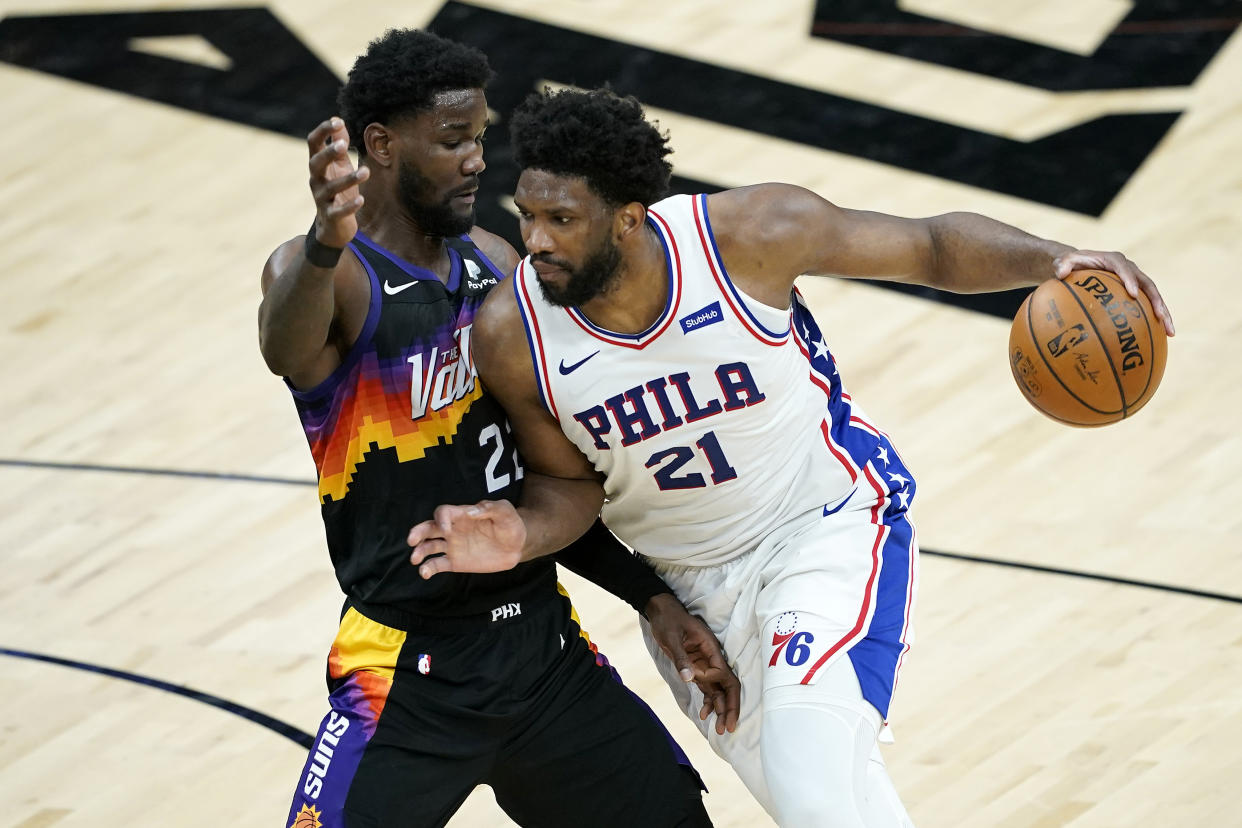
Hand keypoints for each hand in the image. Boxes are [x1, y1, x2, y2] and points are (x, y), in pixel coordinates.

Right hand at [306, 117, 369, 248]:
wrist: (332, 226)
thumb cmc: (337, 190)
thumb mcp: (339, 166)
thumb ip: (339, 146)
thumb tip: (338, 121)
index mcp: (318, 165)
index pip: (313, 144)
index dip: (322, 131)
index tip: (337, 122)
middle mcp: (316, 180)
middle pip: (316, 164)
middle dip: (328, 154)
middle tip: (342, 146)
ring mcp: (322, 199)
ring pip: (330, 188)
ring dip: (348, 179)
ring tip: (366, 172)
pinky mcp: (331, 216)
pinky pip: (338, 211)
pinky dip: (349, 206)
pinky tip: (361, 199)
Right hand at [407, 500, 525, 578]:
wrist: (518, 545)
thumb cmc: (510, 523)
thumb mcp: (505, 511)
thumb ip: (490, 508)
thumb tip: (471, 511)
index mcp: (462, 515)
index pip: (443, 513)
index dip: (441, 519)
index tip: (446, 530)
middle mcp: (453, 530)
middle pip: (429, 528)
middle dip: (418, 532)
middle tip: (411, 540)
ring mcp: (453, 546)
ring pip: (429, 547)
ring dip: (420, 552)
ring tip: (415, 560)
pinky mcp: (455, 562)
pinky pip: (437, 564)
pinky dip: (428, 568)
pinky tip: (424, 573)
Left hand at [644, 593, 740, 734]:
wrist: (660, 611)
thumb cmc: (668, 620)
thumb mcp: (671, 637)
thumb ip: (681, 658)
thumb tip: (690, 678)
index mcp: (711, 648)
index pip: (722, 673)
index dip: (715, 683)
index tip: (696, 680)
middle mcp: (712, 658)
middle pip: (728, 685)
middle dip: (729, 706)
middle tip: (728, 727)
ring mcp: (705, 664)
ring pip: (718, 689)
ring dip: (720, 708)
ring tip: (719, 729)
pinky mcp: (696, 668)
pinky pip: (706, 687)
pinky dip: (707, 701)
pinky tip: (704, 715)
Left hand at [1054, 250, 1174, 336]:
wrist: (1081, 265)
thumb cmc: (1072, 265)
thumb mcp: (1064, 262)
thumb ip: (1062, 265)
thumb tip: (1060, 273)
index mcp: (1115, 261)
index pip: (1125, 269)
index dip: (1130, 280)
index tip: (1132, 294)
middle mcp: (1130, 270)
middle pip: (1148, 285)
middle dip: (1156, 301)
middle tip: (1161, 317)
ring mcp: (1136, 282)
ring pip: (1154, 298)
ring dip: (1164, 314)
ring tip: (1170, 332)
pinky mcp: (1136, 293)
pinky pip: (1148, 307)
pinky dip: (1154, 321)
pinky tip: (1160, 339)